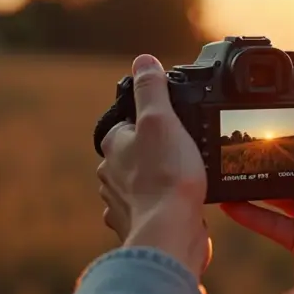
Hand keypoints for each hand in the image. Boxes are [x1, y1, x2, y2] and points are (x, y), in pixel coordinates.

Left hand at [98, 55, 210, 275]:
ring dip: (157, 181)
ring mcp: (122, 202)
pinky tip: (177, 206)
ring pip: (140, 183)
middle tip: (183, 150)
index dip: (152, 120)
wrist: (169, 232)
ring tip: (183, 178)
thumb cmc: (166, 177)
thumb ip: (151, 89)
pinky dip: (160, 206)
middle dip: (155, 152)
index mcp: (113, 145)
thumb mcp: (162, 119)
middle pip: (134, 153)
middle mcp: (110, 175)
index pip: (128, 122)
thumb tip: (143, 61)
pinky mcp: (137, 225)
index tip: (174, 124)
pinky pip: (148, 209)